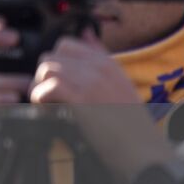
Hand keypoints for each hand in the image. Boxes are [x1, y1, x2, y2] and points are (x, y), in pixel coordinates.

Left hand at [30, 30, 172, 180]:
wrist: (143, 151)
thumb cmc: (130, 125)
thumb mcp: (120, 84)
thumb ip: (100, 60)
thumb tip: (86, 33)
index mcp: (107, 62)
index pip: (65, 45)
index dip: (54, 63)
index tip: (55, 82)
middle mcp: (98, 67)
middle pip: (50, 56)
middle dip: (43, 77)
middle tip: (48, 97)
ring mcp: (91, 81)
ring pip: (46, 69)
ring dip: (39, 88)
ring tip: (47, 105)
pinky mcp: (83, 99)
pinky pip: (48, 87)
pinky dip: (40, 99)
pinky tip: (48, 112)